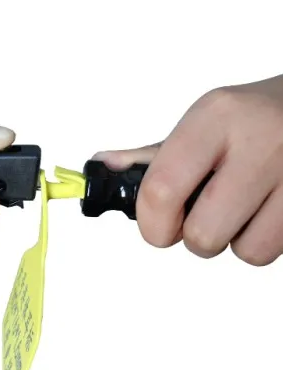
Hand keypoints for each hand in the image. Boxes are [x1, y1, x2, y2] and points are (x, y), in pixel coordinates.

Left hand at [93, 74, 282, 265]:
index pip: (162, 189)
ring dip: (233, 240)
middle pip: (202, 233)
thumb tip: (104, 168)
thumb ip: (154, 154)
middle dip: (193, 237)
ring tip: (241, 208)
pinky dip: (262, 241)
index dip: (152, 224)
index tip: (156, 227)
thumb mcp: (205, 122)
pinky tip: (265, 211)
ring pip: (245, 251)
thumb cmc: (254, 118)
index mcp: (215, 117)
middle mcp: (258, 141)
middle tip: (201, 215)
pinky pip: (274, 252)